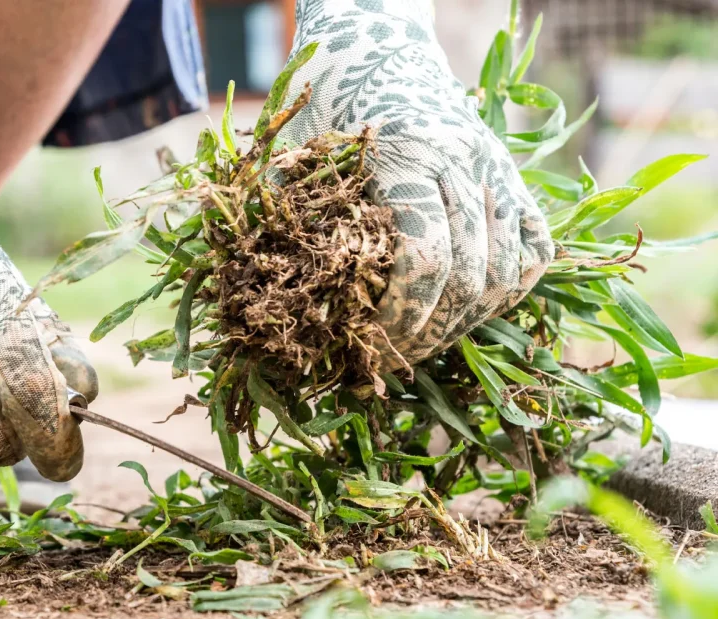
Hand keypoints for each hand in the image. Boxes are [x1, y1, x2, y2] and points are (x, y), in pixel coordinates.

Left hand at [279, 0, 553, 365]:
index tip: (375, 348)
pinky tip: (471, 311)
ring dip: (469, 321)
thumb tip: (296, 308)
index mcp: (404, 157)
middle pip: (468, 276)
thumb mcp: (303, 158)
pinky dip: (512, 288)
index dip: (403, 318)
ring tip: (428, 343)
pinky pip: (535, 245)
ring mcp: (496, 167)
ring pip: (507, 270)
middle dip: (432, 332)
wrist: (375, 44)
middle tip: (397, 360)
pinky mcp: (514, 173)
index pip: (424, 261)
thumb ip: (304, 222)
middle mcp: (462, 162)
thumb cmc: (326, 107)